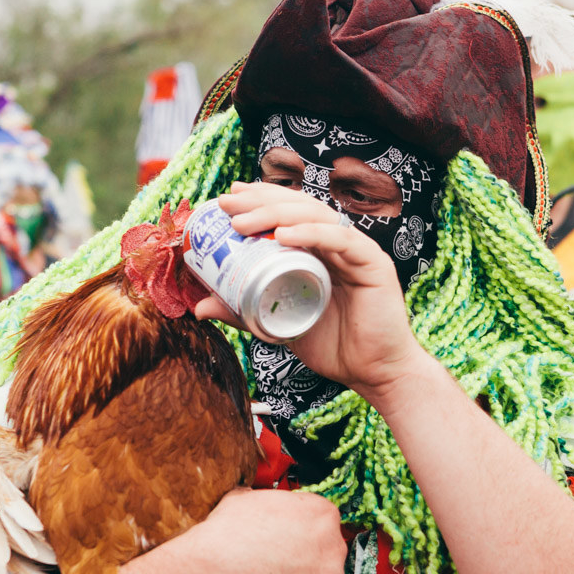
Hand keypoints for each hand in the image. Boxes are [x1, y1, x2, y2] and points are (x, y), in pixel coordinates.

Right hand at [191, 488, 347, 573]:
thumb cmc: (229, 538)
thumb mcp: (241, 501)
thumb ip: (261, 502)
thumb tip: (251, 501)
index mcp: (321, 513)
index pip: (319, 519)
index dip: (298, 531)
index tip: (284, 539)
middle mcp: (333, 546)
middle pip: (326, 552)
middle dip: (305, 559)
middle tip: (277, 565)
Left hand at [194, 182, 429, 402]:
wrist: (373, 373)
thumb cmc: (332, 346)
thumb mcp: (278, 324)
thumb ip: (244, 312)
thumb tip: (200, 308)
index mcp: (318, 250)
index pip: (287, 213)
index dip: (258, 200)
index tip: (226, 200)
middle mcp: (337, 243)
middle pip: (298, 206)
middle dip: (259, 201)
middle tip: (226, 205)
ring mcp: (356, 250)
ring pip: (315, 216)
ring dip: (276, 213)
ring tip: (243, 222)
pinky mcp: (373, 263)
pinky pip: (340, 240)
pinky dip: (311, 233)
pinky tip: (284, 236)